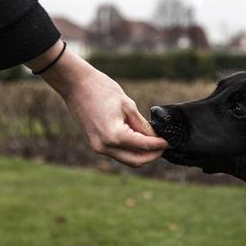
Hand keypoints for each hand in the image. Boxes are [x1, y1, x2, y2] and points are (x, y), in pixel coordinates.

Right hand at [26, 41, 167, 166]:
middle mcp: (105, 146)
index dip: (159, 145)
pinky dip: (130, 150)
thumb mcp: (127, 105)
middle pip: (135, 161)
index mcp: (114, 135)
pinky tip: (139, 140)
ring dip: (141, 154)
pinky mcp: (95, 143)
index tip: (170, 141)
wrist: (75, 84)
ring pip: (126, 159)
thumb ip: (141, 124)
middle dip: (152, 155)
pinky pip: (117, 152)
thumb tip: (154, 137)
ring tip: (154, 143)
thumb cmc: (101, 90)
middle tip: (164, 146)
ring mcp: (98, 147)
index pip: (143, 146)